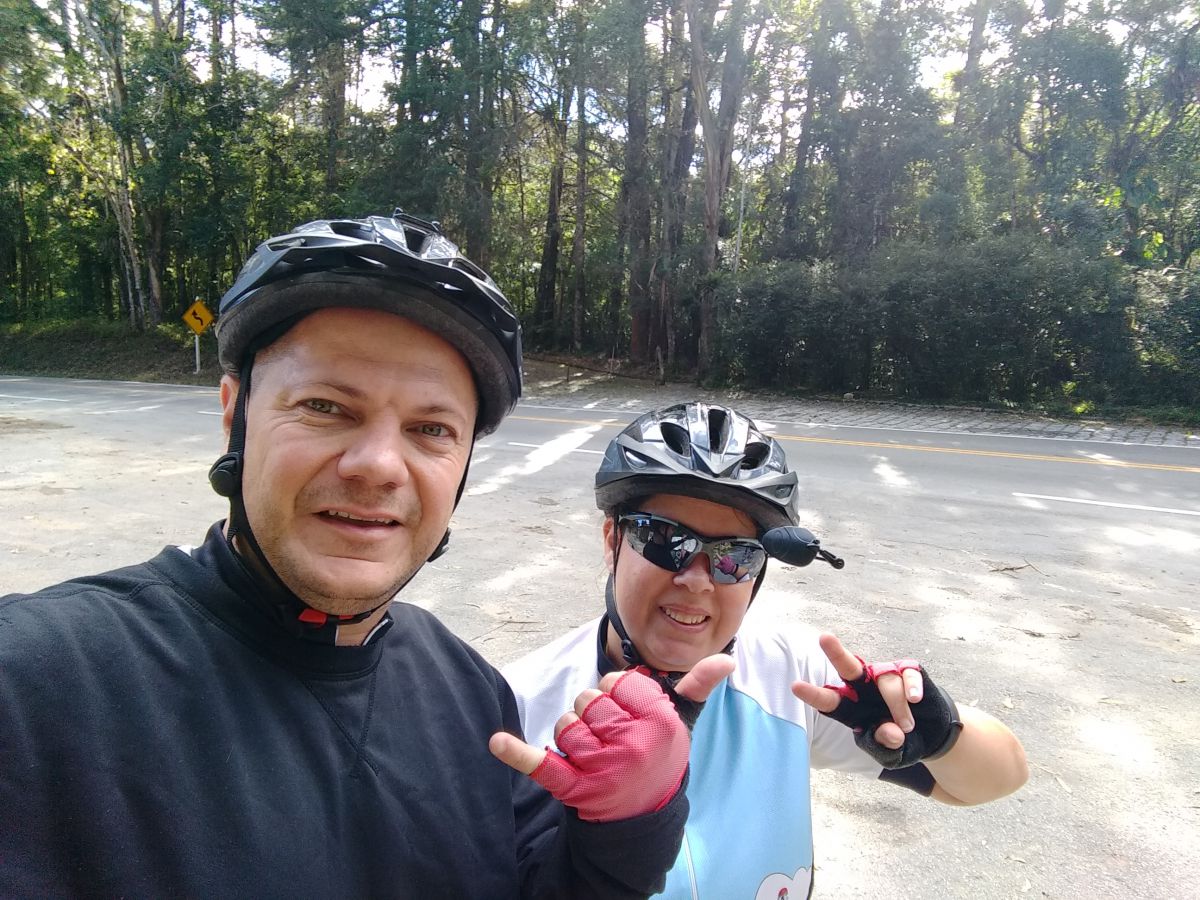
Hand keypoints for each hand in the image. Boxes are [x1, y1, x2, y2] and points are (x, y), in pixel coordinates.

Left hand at [490, 656, 731, 821]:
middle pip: (589, 700)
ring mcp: (602, 768)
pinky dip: (516, 753)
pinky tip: (497, 742)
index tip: (628, 709)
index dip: (617, 692)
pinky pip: (541, 764)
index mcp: (659, 723)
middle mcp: (632, 744)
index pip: (618, 682)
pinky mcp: (574, 788)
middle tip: (611, 733)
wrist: (643, 817)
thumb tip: (727, 658)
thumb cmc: (659, 759)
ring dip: (572, 733)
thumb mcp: (682, 724)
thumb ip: (697, 688)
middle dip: (594, 711)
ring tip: (593, 751)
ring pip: (566, 725)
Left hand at [791, 634, 959, 768]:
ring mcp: (886, 675)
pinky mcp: (909, 671)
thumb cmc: (901, 742)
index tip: (795, 686)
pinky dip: (912, 687)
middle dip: (836, 652)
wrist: (932, 735)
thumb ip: (886, 745)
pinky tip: (915, 699)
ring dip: (897, 706)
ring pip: (886, 682)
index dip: (814, 694)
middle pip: (848, 666)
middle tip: (824, 638)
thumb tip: (890, 732)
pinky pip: (908, 675)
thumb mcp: (892, 754)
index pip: (829, 700)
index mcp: (851, 707)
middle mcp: (864, 687)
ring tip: (907, 726)